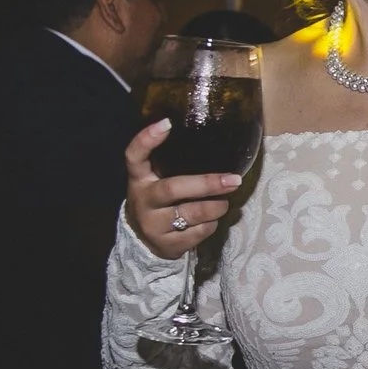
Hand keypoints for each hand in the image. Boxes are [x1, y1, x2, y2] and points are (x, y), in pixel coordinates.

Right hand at [125, 118, 249, 257]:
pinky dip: (212, 224)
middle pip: (173, 189)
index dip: (147, 139)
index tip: (167, 123)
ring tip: (225, 201)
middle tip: (233, 180)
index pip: (134, 156)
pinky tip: (211, 220)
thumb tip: (217, 143)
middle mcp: (143, 201)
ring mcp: (153, 225)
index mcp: (139, 179)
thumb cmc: (160, 200)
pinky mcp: (168, 245)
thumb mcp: (156, 180)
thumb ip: (171, 164)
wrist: (145, 242)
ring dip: (216, 206)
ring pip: (192, 213)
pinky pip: (200, 232)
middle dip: (207, 184)